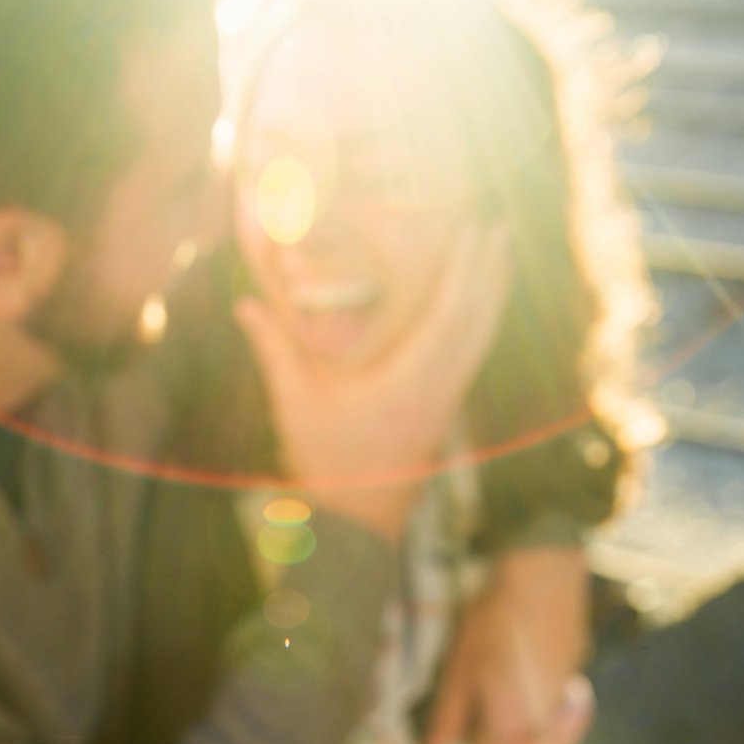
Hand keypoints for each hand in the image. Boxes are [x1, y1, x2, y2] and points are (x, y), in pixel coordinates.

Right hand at [234, 224, 510, 540]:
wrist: (358, 519)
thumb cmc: (325, 462)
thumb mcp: (295, 405)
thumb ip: (274, 350)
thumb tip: (243, 305)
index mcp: (408, 384)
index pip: (448, 318)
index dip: (465, 271)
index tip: (475, 230)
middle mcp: (438, 389)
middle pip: (477, 320)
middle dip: (489, 270)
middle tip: (500, 225)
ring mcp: (447, 400)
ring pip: (482, 337)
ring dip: (493, 291)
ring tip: (500, 251)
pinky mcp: (446, 407)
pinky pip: (475, 353)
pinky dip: (483, 318)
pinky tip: (483, 299)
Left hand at [426, 545, 595, 743]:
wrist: (542, 577)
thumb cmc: (494, 619)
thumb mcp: (460, 668)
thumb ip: (450, 715)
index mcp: (510, 718)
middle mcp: (543, 715)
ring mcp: (564, 694)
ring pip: (556, 739)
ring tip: (510, 735)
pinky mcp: (575, 672)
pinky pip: (565, 714)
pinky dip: (550, 722)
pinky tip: (530, 700)